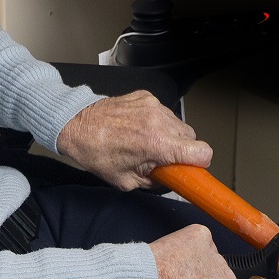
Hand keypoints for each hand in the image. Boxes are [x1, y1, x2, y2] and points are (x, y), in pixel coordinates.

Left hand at [55, 90, 211, 191]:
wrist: (76, 125)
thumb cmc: (95, 152)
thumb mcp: (127, 181)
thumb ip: (155, 182)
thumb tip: (170, 180)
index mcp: (157, 144)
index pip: (202, 151)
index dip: (200, 162)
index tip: (193, 167)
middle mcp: (158, 121)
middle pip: (191, 138)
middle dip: (181, 150)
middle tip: (161, 158)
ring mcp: (153, 105)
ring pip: (178, 124)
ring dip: (169, 135)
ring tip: (146, 142)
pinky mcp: (145, 96)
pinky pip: (163, 112)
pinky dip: (156, 121)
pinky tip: (139, 128)